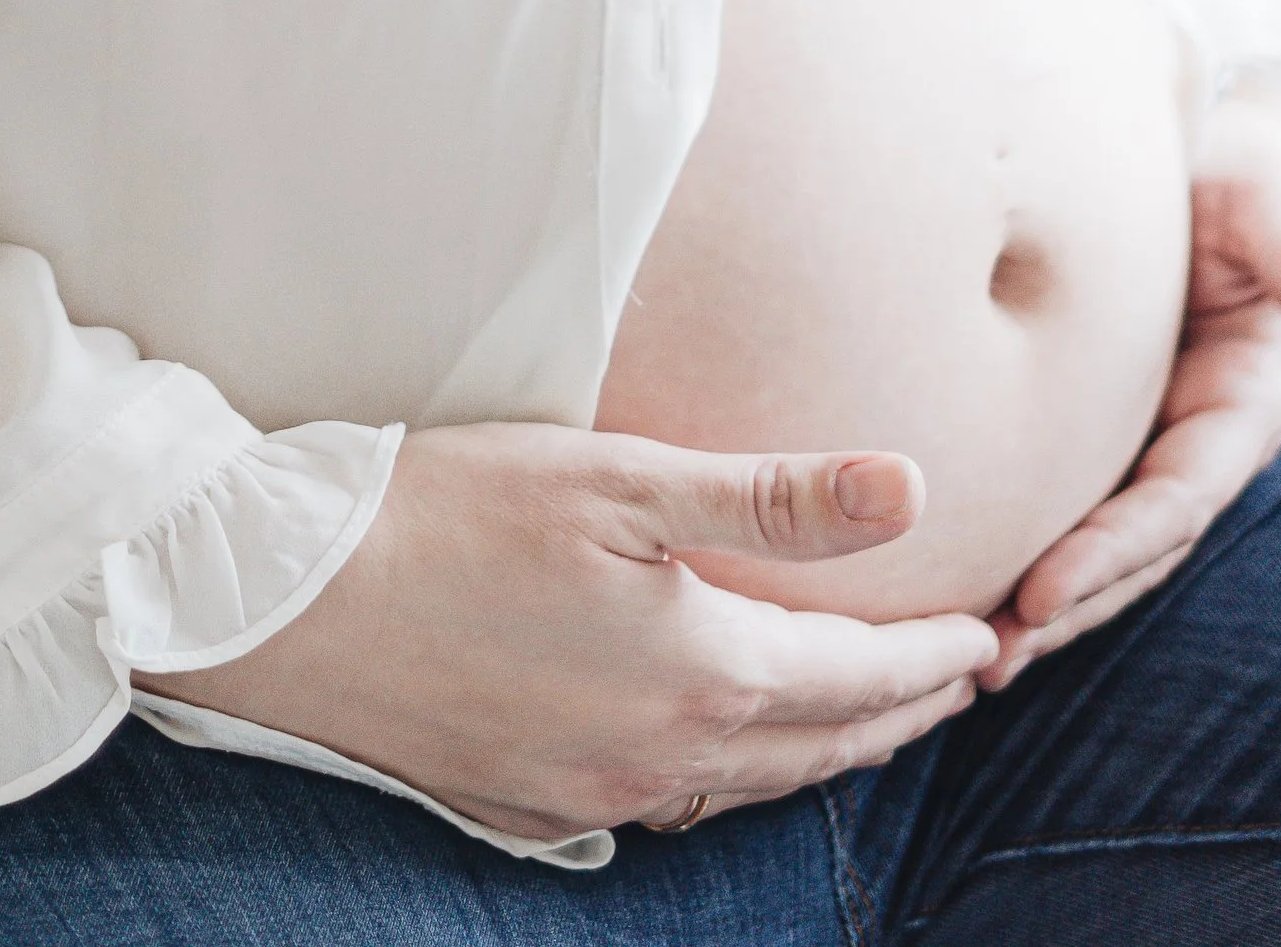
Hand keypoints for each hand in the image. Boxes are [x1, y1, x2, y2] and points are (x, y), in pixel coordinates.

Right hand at [134, 420, 998, 842]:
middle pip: (818, 748)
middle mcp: (661, 758)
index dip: (933, 658)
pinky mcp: (530, 803)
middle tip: (958, 683)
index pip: (858, 679)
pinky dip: (728, 775)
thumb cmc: (449, 514)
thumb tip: (909, 486)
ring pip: (746, 786)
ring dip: (820, 751)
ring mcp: (593, 792)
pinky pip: (668, 804)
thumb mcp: (619, 478)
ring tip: (862, 715)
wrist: (288, 602)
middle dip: (899, 715)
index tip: (991, 636)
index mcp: (700, 676)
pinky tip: (718, 749)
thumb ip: (772, 497)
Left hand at [983, 99, 1280, 689]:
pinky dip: (1012, 545)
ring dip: (1034, 601)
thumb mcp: (1269, 203)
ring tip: (961, 657)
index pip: (1175, 499)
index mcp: (1243, 404)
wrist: (1187, 144)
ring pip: (1091, 538)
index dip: (1113, 550)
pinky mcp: (1093, 426)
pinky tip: (948, 588)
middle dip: (1064, 606)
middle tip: (984, 659)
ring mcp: (1143, 438)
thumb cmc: (1235, 168)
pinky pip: (1054, 497)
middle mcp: (1194, 438)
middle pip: (1128, 545)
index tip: (1043, 595)